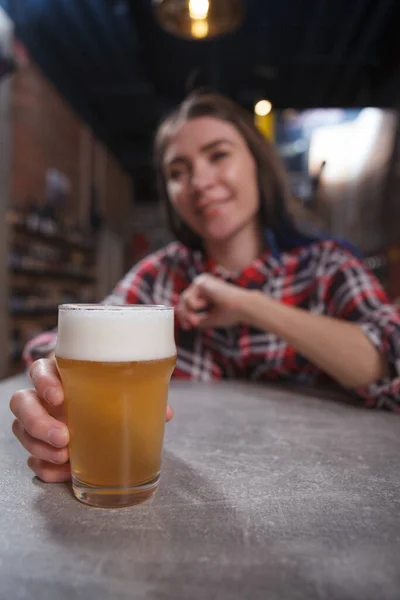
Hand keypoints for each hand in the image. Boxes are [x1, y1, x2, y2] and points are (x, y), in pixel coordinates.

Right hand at [10, 358, 174, 482]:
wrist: (106, 415)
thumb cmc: (111, 394)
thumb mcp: (125, 391)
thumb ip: (142, 396)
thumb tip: (166, 413)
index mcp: (62, 374)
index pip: (40, 370)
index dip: (44, 382)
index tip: (59, 397)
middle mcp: (44, 397)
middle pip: (22, 403)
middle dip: (38, 422)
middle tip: (64, 438)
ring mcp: (39, 421)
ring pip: (21, 431)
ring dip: (40, 447)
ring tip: (66, 458)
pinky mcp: (40, 446)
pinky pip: (33, 459)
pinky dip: (46, 468)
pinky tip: (64, 473)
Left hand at [176, 273, 247, 329]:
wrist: (242, 308)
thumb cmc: (232, 313)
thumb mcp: (211, 318)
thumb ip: (199, 319)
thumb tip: (188, 323)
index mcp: (205, 291)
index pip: (188, 302)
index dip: (184, 315)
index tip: (187, 327)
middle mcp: (202, 284)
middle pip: (183, 300)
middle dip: (184, 315)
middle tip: (190, 325)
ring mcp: (202, 281)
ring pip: (184, 299)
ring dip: (188, 313)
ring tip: (196, 321)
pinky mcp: (202, 282)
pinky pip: (189, 297)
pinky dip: (194, 305)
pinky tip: (205, 304)